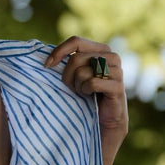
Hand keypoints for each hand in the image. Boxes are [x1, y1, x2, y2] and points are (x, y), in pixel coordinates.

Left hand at [45, 36, 128, 164]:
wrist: (102, 123)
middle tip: (71, 88)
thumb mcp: (74, 77)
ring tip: (83, 93)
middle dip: (67, 75)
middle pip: (77, 58)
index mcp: (101, 49)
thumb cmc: (85, 98)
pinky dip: (86, 90)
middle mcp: (112, 56)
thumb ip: (67, 62)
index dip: (59, 51)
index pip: (76, 41)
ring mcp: (117, 71)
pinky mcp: (118, 87)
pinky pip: (93, 82)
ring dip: (78, 85)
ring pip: (84, 70)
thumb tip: (46, 57)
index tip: (46, 66)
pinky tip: (90, 97)